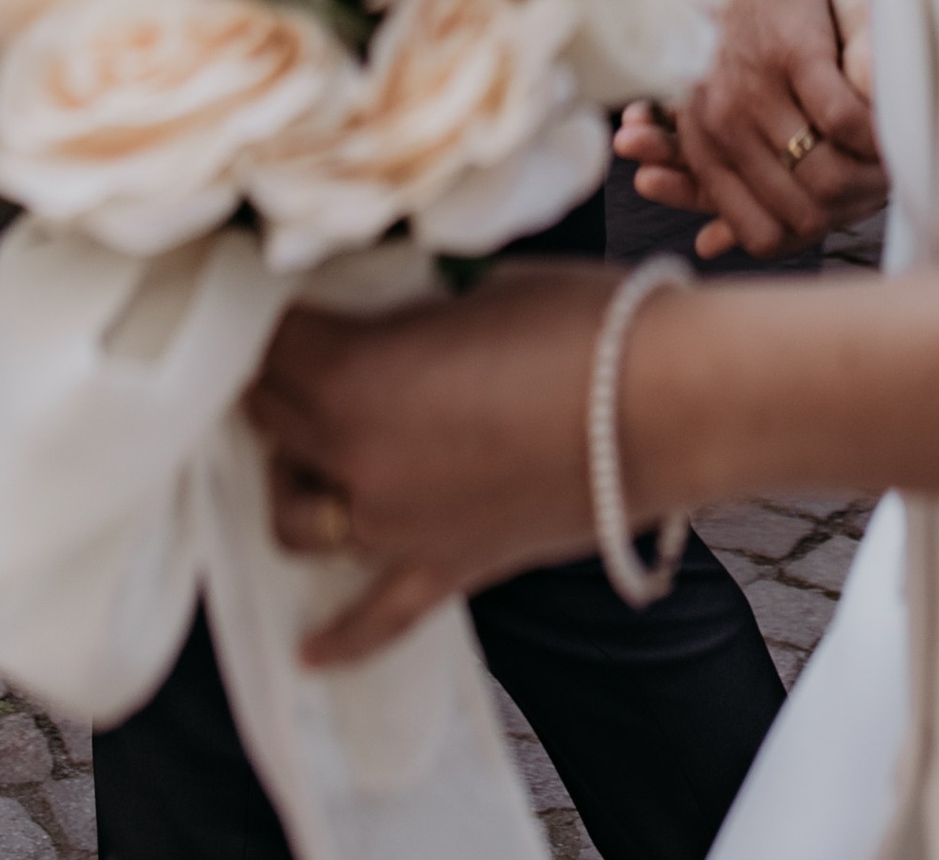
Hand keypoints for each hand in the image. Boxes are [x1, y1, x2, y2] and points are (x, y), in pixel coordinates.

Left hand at [246, 270, 611, 665]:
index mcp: (353, 378)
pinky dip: (337, 637)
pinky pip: (374, 619)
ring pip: (298, 516)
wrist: (668, 403)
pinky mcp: (446, 568)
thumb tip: (384, 301)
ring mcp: (396, 527)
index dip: (270, 311)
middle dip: (275, 381)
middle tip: (295, 349)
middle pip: (271, 422)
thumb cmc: (581, 323)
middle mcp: (356, 462)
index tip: (280, 291)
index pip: (269, 342)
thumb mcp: (478, 287)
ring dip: (295, 478)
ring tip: (308, 450)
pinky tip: (306, 651)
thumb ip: (409, 306)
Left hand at [616, 0, 884, 258]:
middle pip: (796, 215)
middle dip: (847, 212)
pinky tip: (892, 122)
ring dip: (867, 179)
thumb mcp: (706, 83)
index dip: (806, 238)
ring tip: (893, 164)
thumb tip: (709, 238)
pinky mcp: (793, 46)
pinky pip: (844, 119)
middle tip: (879, 190)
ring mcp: (756, 85)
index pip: (757, 230)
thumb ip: (717, 157)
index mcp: (702, 133)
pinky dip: (875, 130)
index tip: (837, 220)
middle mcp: (721, 120)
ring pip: (822, 176)